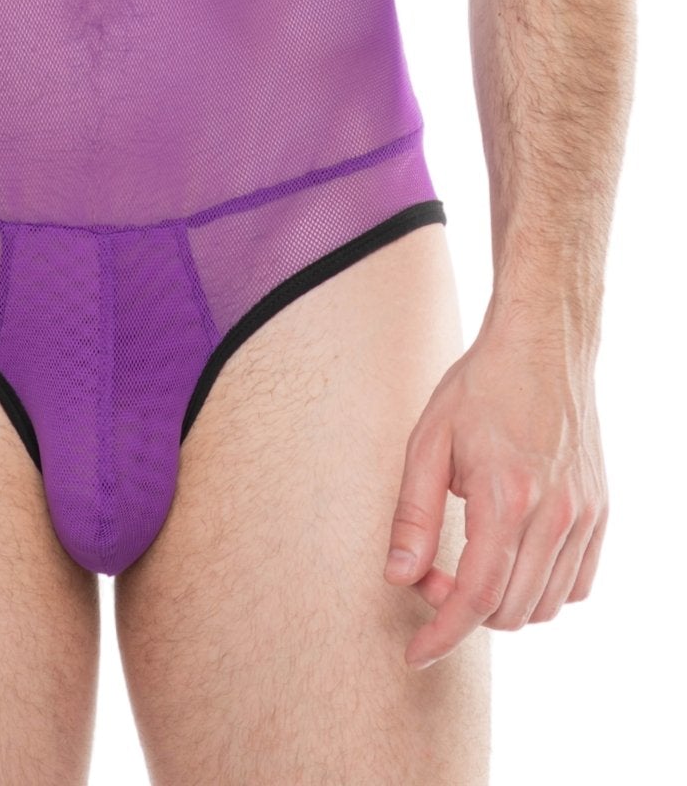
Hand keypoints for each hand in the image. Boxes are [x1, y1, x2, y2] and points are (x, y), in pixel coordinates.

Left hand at [382, 315, 607, 667]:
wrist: (542, 346)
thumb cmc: (479, 387)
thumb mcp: (428, 441)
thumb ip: (413, 514)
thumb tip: (399, 576)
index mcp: (506, 497)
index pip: (476, 598)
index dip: (442, 634)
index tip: (415, 653)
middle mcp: (555, 515)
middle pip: (510, 610)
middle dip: (463, 612)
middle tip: (432, 574)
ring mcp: (585, 516)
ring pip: (545, 606)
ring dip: (502, 604)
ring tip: (469, 562)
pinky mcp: (600, 513)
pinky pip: (576, 584)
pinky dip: (541, 589)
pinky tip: (511, 559)